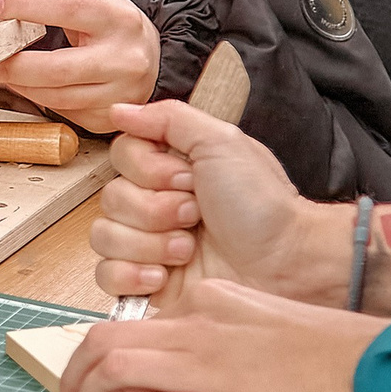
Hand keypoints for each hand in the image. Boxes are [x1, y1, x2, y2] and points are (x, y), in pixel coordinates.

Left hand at [0, 0, 159, 132]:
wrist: (152, 60)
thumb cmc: (114, 26)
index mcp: (121, 19)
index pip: (69, 8)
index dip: (28, 7)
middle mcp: (124, 60)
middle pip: (56, 68)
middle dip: (12, 65)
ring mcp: (117, 95)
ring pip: (54, 97)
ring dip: (17, 84)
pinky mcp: (106, 118)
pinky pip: (60, 111)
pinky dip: (35, 97)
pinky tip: (26, 85)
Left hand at [58, 280, 385, 391]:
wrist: (360, 370)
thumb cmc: (324, 352)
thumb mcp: (259, 319)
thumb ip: (220, 329)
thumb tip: (188, 355)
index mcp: (206, 304)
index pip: (134, 322)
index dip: (104, 352)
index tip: (97, 376)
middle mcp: (193, 329)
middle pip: (104, 340)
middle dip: (75, 373)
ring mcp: (201, 370)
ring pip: (111, 371)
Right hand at [92, 96, 339, 306]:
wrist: (286, 264)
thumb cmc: (262, 204)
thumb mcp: (222, 143)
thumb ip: (168, 118)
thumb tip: (119, 109)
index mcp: (170, 168)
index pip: (120, 156)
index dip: (147, 169)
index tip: (188, 178)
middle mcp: (154, 203)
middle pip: (110, 198)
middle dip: (155, 210)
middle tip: (195, 215)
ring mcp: (149, 244)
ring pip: (104, 236)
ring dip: (149, 242)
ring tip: (189, 249)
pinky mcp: (148, 283)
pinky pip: (106, 276)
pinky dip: (131, 274)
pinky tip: (164, 275)